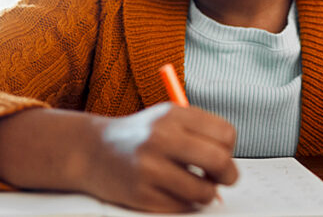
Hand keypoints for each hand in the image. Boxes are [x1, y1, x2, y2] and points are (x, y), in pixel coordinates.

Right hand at [81, 103, 238, 211]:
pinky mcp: (141, 194)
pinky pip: (182, 207)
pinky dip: (185, 203)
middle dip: (229, 175)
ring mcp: (150, 167)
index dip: (230, 148)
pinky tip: (172, 191)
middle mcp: (161, 138)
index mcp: (172, 115)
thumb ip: (200, 133)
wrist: (91, 150)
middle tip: (223, 178)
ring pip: (204, 191)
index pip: (225, 134)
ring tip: (196, 187)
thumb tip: (231, 165)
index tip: (223, 154)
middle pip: (219, 161)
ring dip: (206, 194)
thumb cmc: (138, 136)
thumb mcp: (167, 118)